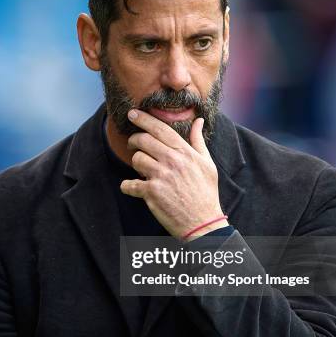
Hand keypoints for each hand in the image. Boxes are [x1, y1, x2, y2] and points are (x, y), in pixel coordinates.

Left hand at [120, 109, 227, 238]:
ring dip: (136, 164)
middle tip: (133, 146)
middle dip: (134, 141)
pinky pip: (129, 184)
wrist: (203, 223)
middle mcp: (172, 161)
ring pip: (136, 159)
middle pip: (143, 140)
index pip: (161, 128)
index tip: (132, 114)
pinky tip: (133, 188)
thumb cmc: (206, 193)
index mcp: (185, 152)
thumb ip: (198, 141)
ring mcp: (161, 176)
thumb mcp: (207, 164)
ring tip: (143, 171)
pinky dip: (128, 186)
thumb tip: (199, 121)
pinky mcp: (151, 193)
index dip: (144, 119)